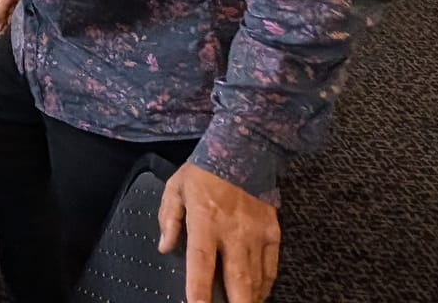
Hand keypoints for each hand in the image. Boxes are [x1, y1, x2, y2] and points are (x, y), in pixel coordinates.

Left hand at [158, 163, 280, 302]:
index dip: (199, 288)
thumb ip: (169, 218)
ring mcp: (256, 233)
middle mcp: (233, 231)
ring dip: (249, 298)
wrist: (244, 149)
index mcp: (205, 220)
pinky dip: (265, 284)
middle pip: (237, 278)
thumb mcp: (176, 188)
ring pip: (255, 277)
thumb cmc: (204, 170)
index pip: (201, 261)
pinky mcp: (272, 232)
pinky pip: (271, 266)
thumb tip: (164, 246)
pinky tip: (258, 294)